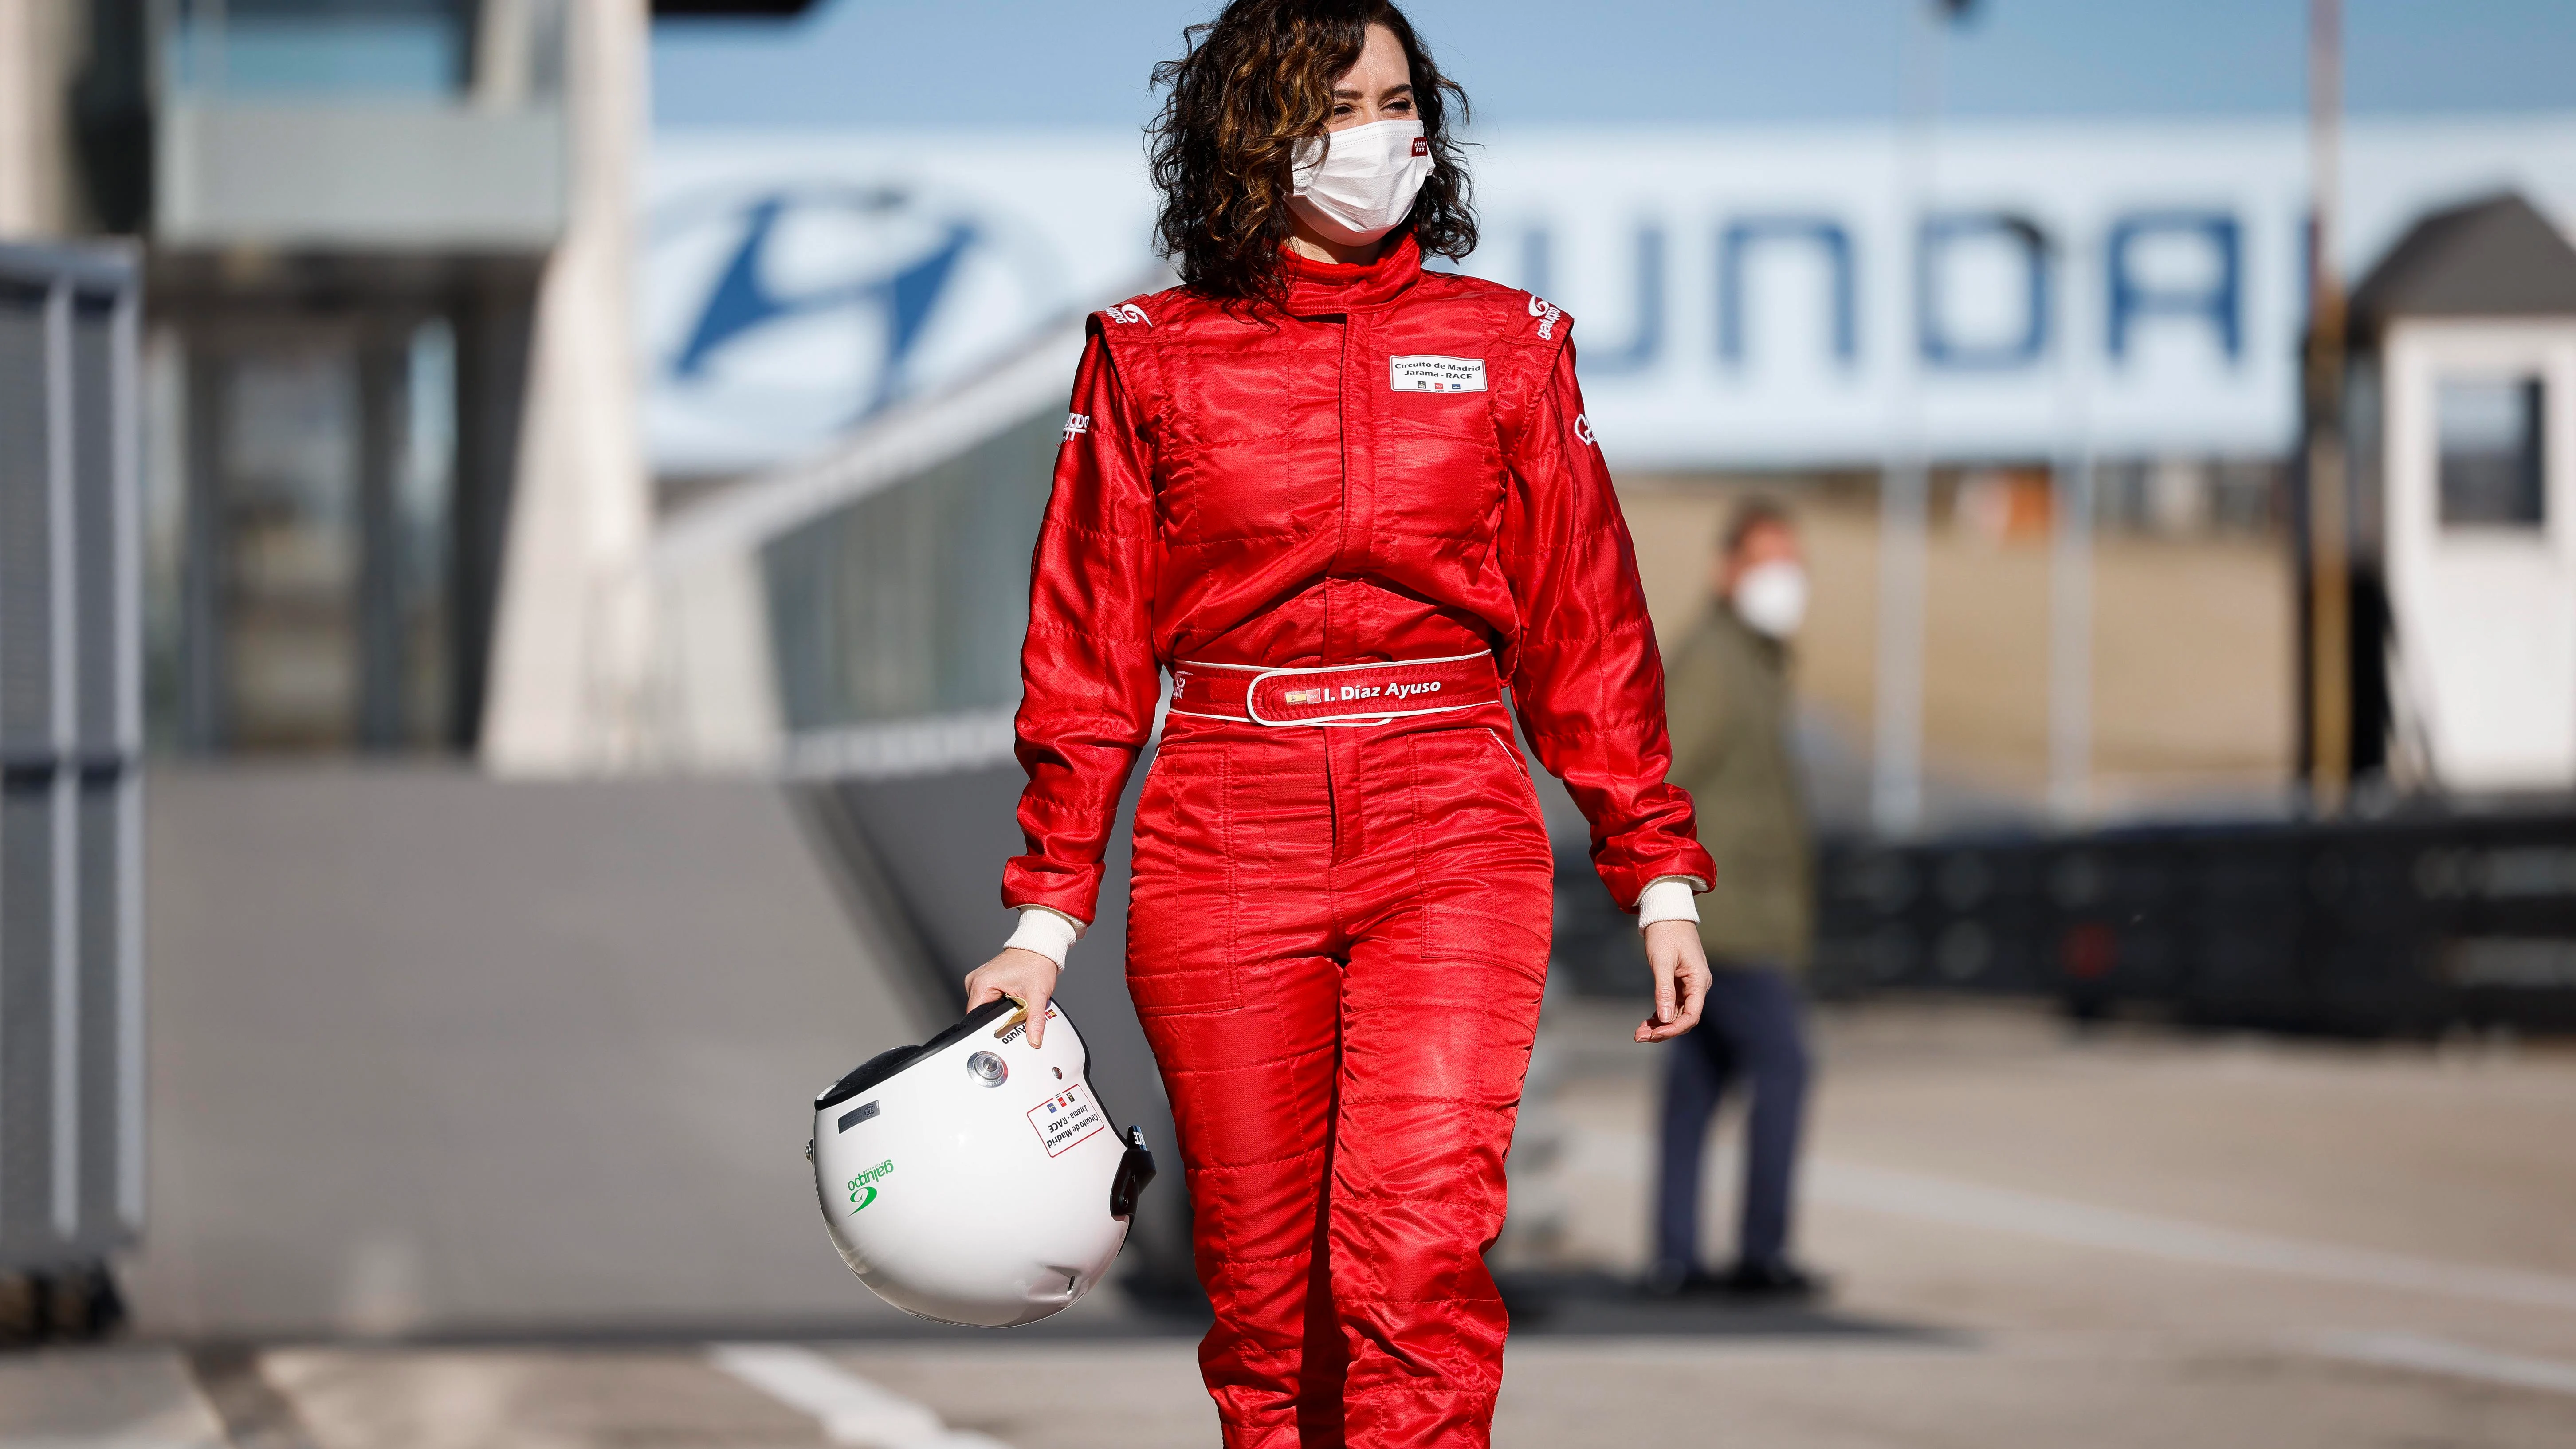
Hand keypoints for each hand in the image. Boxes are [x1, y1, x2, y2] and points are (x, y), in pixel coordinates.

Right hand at [963, 947, 1062, 1046]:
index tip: (1003, 1030)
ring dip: (998, 1011)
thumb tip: (1034, 1040)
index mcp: (982, 984)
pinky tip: (1011, 997)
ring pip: (984, 1008)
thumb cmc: (1036, 964)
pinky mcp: (985, 981)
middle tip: (1015, 1012)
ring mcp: (979, 980)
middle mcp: (976, 981)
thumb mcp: (1037, 996)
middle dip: (997, 1019)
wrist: (1040, 949)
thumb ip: (1034, 1021)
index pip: (975, 1018)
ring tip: (1014, 1001)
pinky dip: (999, 1003)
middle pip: (979, 1014)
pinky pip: (987, 1000)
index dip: (989, 1028)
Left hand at [1635, 920, 1709, 1042]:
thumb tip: (1664, 1019)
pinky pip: (1671, 1005)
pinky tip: (1646, 1024)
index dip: (1673, 1029)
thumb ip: (1664, 990)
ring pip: (1676, 1014)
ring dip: (1659, 1025)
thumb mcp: (1662, 961)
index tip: (1654, 1035)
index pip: (1691, 1015)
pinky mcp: (1680, 983)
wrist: (1666, 914)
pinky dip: (1659, 1015)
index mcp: (1699, 981)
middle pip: (1684, 1018)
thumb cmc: (1665, 933)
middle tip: (1639, 1037)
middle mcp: (1698, 986)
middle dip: (1663, 1030)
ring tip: (1639, 1034)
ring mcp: (1689, 985)